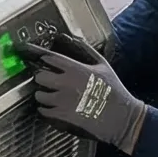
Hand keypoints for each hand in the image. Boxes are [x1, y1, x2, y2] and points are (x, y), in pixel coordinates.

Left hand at [18, 32, 146, 153]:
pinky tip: (53, 109)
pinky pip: (43, 111)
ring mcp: (62, 101)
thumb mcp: (103, 65)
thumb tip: (71, 38)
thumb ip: (85, 50)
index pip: (49, 58)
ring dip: (43, 95)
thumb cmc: (113, 90)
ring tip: (52, 97)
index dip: (41, 57)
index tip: (36, 57)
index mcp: (76, 69)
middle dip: (42, 78)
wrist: (121, 118)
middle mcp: (66, 84)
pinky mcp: (62, 117)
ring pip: (39, 95)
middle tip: (48, 81)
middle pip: (39, 77)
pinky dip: (45, 110)